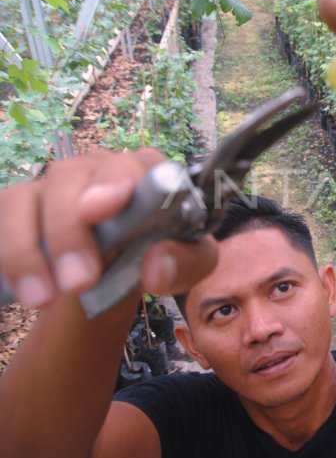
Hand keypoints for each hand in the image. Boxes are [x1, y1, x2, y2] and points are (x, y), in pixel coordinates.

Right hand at [0, 149, 217, 308]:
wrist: (115, 275)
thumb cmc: (157, 255)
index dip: (118, 182)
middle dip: (70, 228)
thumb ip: (184, 262)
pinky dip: (9, 255)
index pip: (137, 163)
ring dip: (31, 250)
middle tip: (79, 280)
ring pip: (30, 197)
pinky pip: (3, 217)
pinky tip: (23, 289)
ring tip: (45, 299)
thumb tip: (157, 266)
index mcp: (146, 174)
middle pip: (74, 176)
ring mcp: (54, 186)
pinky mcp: (19, 207)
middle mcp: (97, 169)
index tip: (102, 211)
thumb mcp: (189, 264)